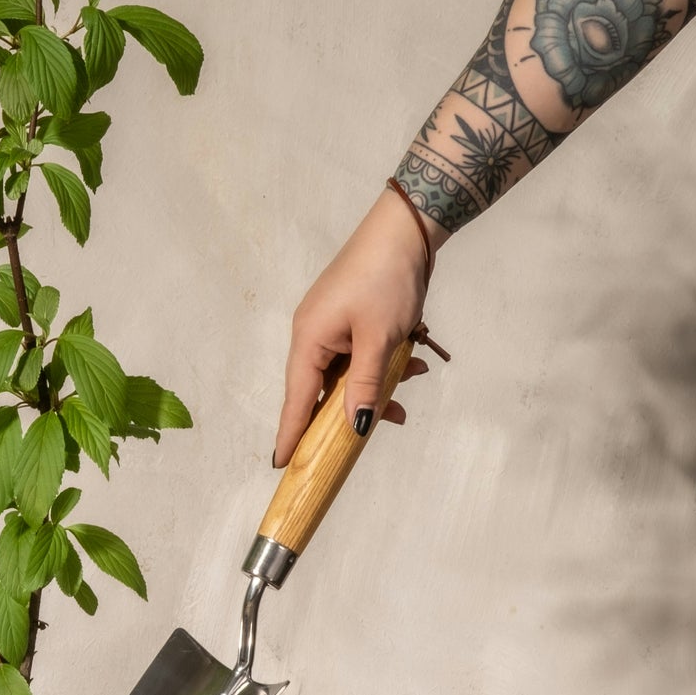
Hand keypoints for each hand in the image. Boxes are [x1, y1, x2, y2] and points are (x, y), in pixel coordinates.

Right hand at [272, 187, 446, 468]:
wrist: (405, 229)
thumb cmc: (386, 279)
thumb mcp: (380, 339)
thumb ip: (365, 386)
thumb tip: (354, 428)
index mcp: (309, 341)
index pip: (296, 400)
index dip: (290, 434)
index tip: (281, 465)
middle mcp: (313, 335)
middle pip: (322, 391)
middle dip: (351, 412)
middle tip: (373, 433)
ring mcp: (332, 326)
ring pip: (348, 374)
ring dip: (377, 386)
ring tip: (408, 390)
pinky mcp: (351, 319)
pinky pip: (361, 356)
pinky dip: (384, 365)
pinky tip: (414, 362)